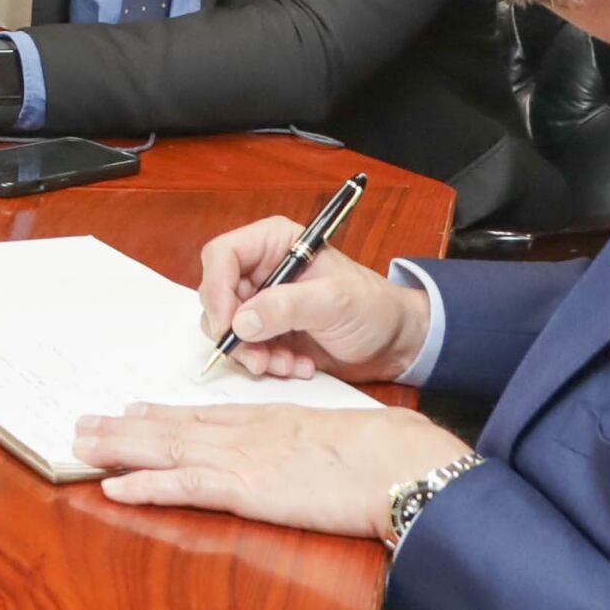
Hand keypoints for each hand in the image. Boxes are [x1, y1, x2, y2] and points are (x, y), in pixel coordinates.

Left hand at [74, 401, 473, 537]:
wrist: (401, 462)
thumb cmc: (384, 453)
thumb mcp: (335, 439)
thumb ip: (308, 444)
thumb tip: (303, 456)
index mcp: (269, 420)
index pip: (204, 415)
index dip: (162, 413)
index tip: (132, 408)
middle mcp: (245, 433)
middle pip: (172, 427)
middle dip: (124, 427)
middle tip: (83, 423)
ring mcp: (242, 459)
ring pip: (165, 450)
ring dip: (119, 448)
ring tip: (80, 444)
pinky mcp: (245, 490)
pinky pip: (183, 487)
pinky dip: (144, 486)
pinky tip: (113, 487)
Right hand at [194, 219, 427, 381]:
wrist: (393, 342)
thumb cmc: (373, 307)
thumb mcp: (335, 301)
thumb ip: (288, 306)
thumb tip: (241, 321)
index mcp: (275, 243)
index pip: (222, 256)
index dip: (216, 290)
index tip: (227, 326)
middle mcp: (262, 270)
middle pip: (217, 296)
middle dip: (236, 332)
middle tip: (259, 357)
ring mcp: (262, 302)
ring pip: (227, 328)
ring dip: (253, 353)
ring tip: (287, 364)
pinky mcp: (266, 331)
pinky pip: (245, 349)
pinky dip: (266, 363)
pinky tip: (297, 365)